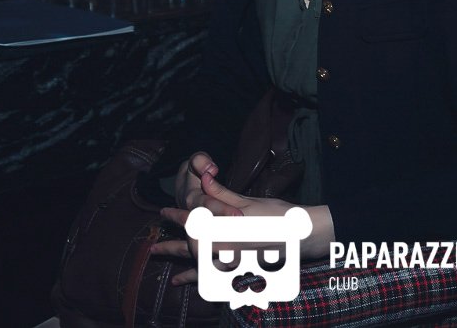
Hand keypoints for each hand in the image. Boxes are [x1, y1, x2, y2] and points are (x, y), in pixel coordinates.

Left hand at [152, 169, 334, 285]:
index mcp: (224, 225)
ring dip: (177, 258)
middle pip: (190, 244)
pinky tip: (181, 281)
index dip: (176, 216)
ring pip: (196, 261)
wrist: (302, 237)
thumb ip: (221, 193)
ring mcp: (230, 260)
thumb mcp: (248, 201)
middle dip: (172, 243)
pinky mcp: (238, 269)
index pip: (193, 220)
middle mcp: (223, 245)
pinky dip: (195, 278)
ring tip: (158, 256)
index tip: (163, 213)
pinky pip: (211, 276)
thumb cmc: (277, 215)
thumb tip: (203, 176)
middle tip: (154, 243)